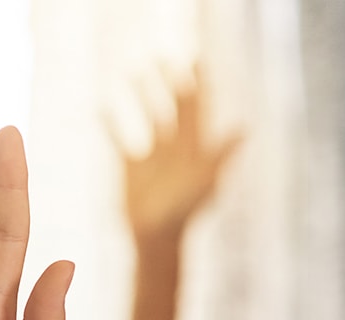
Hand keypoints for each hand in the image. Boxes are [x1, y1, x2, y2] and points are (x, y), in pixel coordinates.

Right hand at [119, 71, 240, 239]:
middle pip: (174, 107)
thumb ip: (221, 155)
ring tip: (133, 72)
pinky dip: (111, 125)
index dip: (198, 84)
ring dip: (142, 95)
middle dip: (170, 82)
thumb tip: (244, 129)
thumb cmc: (183, 213)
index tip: (195, 59)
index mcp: (194, 148)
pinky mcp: (132, 169)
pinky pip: (120, 140)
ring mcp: (153, 158)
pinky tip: (100, 107)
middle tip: (162, 57)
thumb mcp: (205, 182)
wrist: (157, 237)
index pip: (198, 108)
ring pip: (148, 117)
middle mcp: (175, 149)